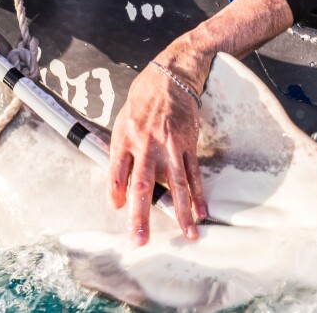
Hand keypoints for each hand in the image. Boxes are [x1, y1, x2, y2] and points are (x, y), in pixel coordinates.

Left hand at [109, 60, 206, 245]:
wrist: (171, 77)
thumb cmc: (143, 101)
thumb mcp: (122, 122)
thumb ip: (119, 153)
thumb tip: (117, 186)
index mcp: (125, 139)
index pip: (117, 172)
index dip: (115, 192)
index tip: (117, 209)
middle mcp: (147, 145)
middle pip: (143, 186)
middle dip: (141, 216)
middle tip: (140, 239)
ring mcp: (170, 146)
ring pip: (175, 184)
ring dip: (181, 212)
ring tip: (186, 233)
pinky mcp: (188, 144)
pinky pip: (194, 173)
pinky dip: (198, 194)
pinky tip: (201, 212)